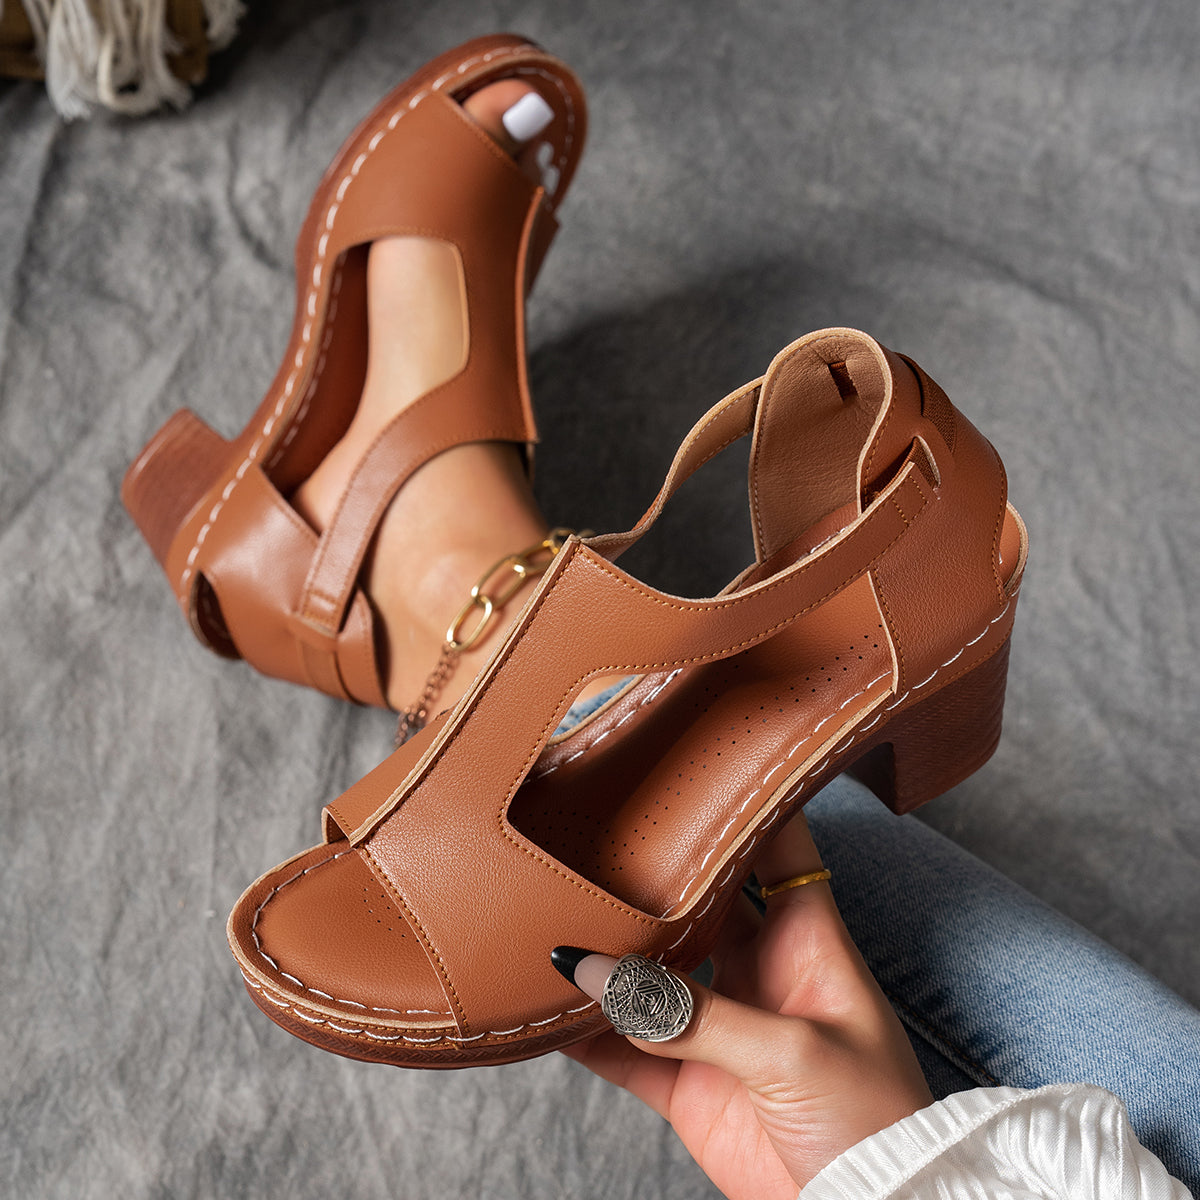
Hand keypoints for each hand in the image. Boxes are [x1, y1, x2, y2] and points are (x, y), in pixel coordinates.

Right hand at [557, 811, 932, 1199]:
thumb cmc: (874, 1119)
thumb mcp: (791, 1049)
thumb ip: (690, 1013)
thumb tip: (596, 973)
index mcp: (804, 936)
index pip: (774, 842)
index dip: (741, 797)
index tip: (691, 756)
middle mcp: (757, 969)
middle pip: (694, 900)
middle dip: (648, 873)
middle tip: (589, 833)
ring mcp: (719, 1026)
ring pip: (649, 974)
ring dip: (606, 956)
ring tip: (548, 917)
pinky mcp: (691, 1086)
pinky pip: (624, 1051)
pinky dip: (584, 1035)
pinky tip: (544, 1013)